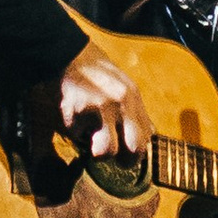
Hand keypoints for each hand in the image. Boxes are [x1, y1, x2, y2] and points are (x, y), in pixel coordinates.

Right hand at [55, 45, 148, 167]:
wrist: (68, 55)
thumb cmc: (96, 73)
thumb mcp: (124, 86)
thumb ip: (136, 111)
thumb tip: (149, 134)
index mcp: (133, 98)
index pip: (146, 137)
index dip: (137, 152)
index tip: (127, 154)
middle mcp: (120, 104)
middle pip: (135, 149)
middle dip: (125, 161)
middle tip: (113, 157)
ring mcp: (99, 110)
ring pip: (107, 151)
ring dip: (98, 151)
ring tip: (91, 139)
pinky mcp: (76, 115)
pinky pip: (79, 137)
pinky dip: (77, 132)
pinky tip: (76, 118)